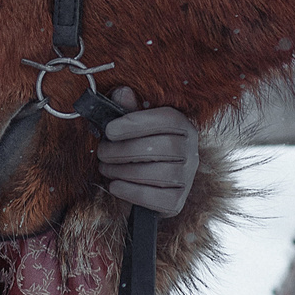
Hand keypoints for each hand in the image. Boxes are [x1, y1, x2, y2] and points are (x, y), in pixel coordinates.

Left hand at [96, 87, 198, 216]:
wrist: (150, 185)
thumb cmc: (140, 148)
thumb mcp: (135, 126)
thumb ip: (128, 110)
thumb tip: (122, 92)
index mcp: (183, 127)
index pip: (167, 120)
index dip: (137, 123)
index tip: (110, 130)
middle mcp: (192, 152)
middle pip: (164, 148)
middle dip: (125, 150)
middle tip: (102, 153)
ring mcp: (187, 178)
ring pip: (161, 174)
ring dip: (125, 171)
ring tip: (105, 168)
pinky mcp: (178, 202)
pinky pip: (159, 199)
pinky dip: (133, 192)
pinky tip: (115, 186)